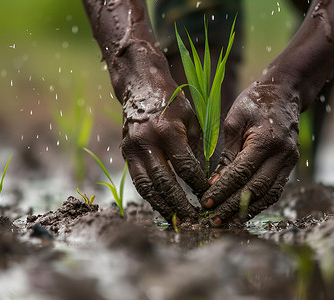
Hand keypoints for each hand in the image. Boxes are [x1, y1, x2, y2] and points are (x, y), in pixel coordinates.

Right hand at [121, 82, 208, 223]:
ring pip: (146, 187)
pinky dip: (150, 196)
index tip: (208, 196)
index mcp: (167, 132)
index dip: (198, 185)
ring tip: (176, 219)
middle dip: (179, 204)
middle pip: (164, 182)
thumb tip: (205, 177)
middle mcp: (146, 143)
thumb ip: (197, 148)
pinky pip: (138, 181)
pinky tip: (162, 205)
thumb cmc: (172, 102)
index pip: (185, 167)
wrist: (140, 87)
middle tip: (192, 219)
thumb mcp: (191, 120)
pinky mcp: (125, 153)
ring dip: (162, 206)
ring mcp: (132, 149)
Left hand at [200, 80, 299, 225]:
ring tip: (227, 221)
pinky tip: (243, 211)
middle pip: (255, 189)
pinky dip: (259, 203)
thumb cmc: (255, 102)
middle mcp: (282, 155)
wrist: (285, 92)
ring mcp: (290, 162)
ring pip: (269, 195)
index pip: (241, 173)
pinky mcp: (291, 166)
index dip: (222, 190)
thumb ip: (227, 152)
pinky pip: (275, 190)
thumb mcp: (234, 120)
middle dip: (232, 206)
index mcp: (266, 140)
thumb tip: (215, 182)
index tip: (205, 202)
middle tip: (213, 218)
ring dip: (247, 210)